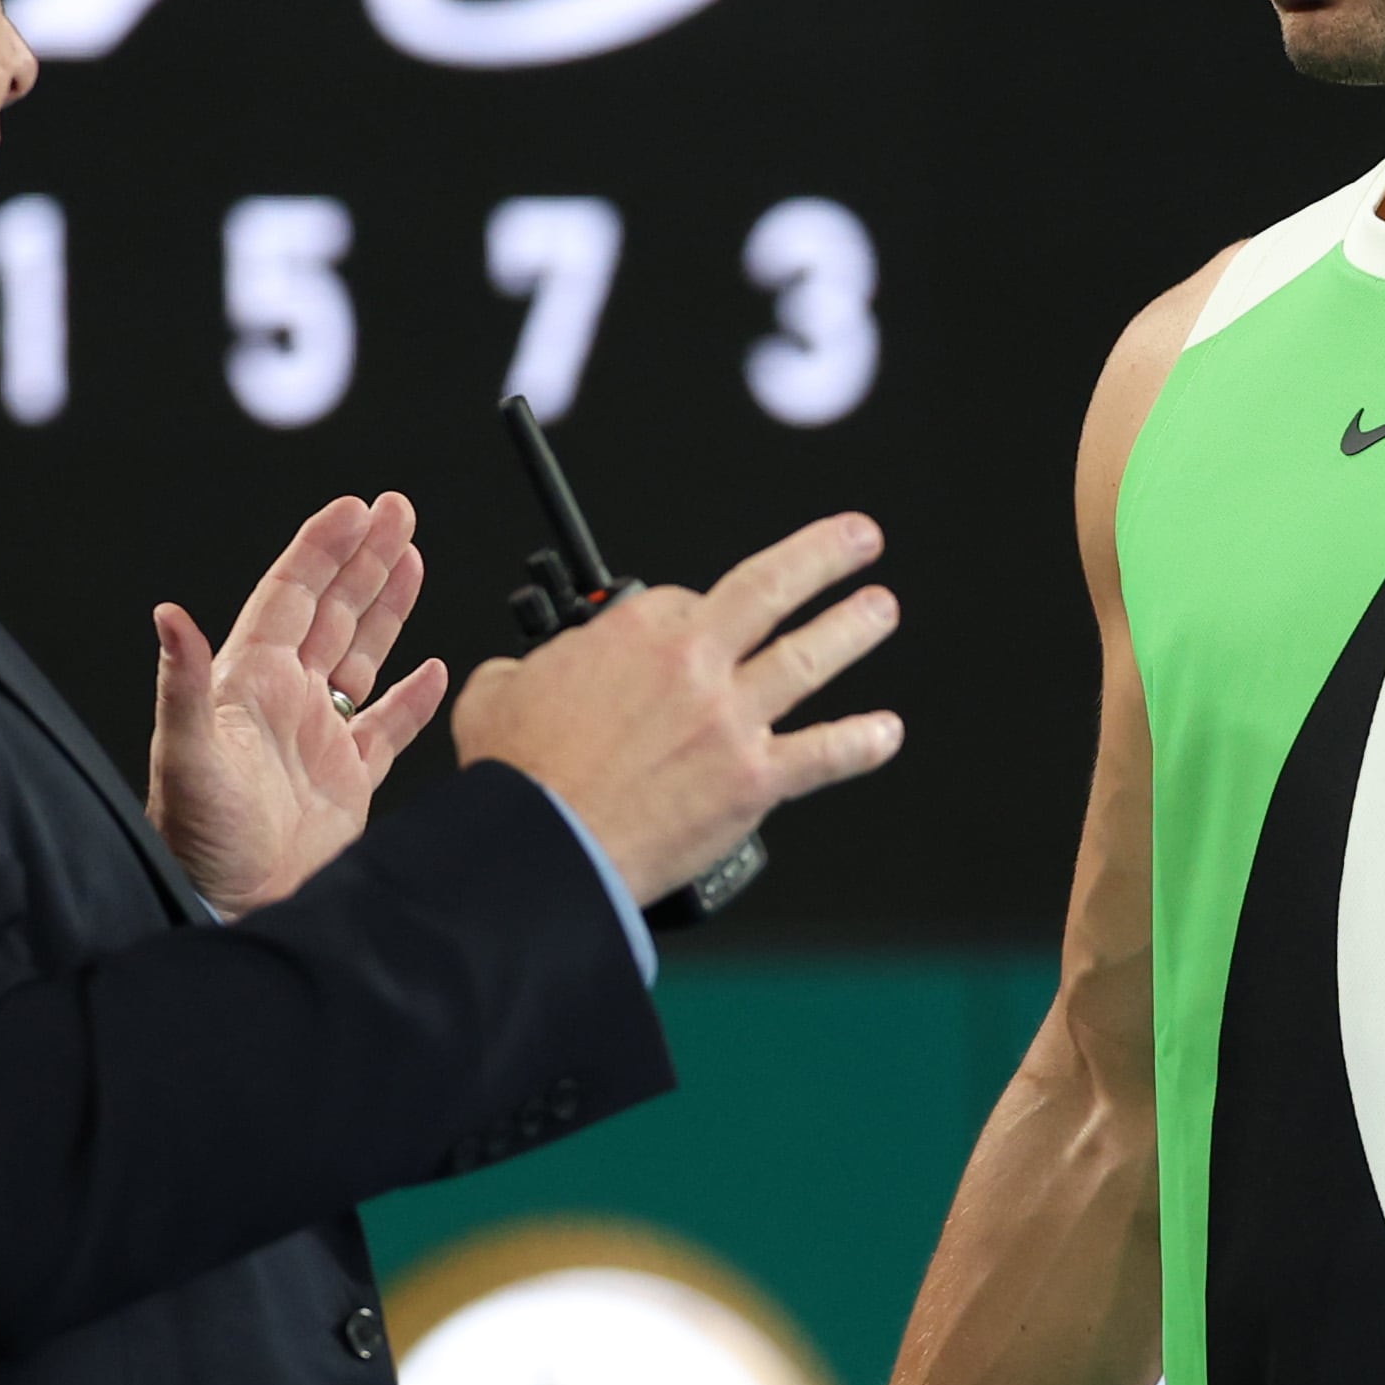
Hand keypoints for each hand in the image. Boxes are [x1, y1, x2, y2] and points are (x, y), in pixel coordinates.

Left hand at [147, 492, 449, 917]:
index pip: (292, 593)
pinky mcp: (348, 778)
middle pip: (333, 608)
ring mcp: (320, 735)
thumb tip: (168, 616)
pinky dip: (413, 697)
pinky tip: (434, 671)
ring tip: (413, 557)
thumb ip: (183, 681)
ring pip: (362, 652)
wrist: (230, 903)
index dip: (323, 548)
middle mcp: (288, 697)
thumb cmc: (197, 834)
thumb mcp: (186, 751)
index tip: (355, 509)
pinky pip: (388, 725)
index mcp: (252, 679)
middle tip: (397, 510)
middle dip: (365, 556)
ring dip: (387, 606)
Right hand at [449, 512, 902, 899]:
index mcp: (638, 633)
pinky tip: (885, 732)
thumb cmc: (518, 775)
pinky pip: (823, 755)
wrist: (542, 845)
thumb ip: (526, 668)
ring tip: (880, 609)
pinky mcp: (754, 782)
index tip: (692, 627)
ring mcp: (732, 722)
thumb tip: (523, 674)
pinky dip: (860, 742)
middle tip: (861, 539)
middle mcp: (697, 666)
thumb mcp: (499, 691)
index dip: (689, 614)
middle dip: (826, 555)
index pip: (685, 601)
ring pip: (808, 660)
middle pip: (773, 590)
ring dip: (853, 628)